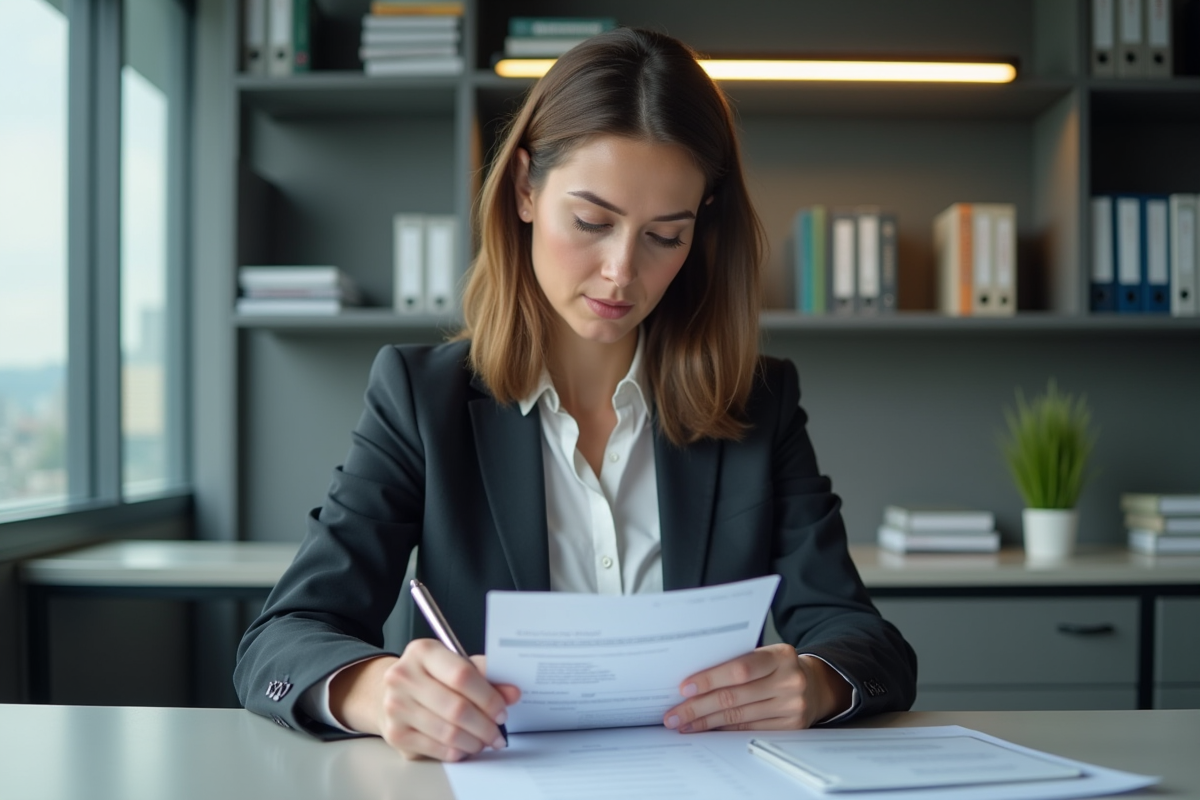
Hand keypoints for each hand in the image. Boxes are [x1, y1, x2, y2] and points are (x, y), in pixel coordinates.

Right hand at [330, 639, 520, 760]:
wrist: (392, 692)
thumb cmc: (431, 677)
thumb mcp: (456, 665)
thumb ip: (486, 676)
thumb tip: (513, 693)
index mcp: (423, 652)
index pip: (462, 675)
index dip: (488, 697)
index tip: (503, 711)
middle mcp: (403, 676)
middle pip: (456, 708)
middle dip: (485, 725)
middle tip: (498, 733)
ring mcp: (395, 706)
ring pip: (447, 732)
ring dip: (473, 742)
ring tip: (484, 741)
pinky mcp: (395, 734)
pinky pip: (434, 748)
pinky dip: (456, 751)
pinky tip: (465, 747)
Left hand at [662, 644, 850, 732]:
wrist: (814, 685)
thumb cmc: (777, 667)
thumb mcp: (764, 655)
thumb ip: (735, 661)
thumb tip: (692, 680)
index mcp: (780, 655)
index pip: (740, 669)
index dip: (710, 678)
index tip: (684, 687)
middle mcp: (789, 681)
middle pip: (734, 697)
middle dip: (698, 707)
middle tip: (674, 714)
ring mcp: (792, 706)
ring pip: (738, 717)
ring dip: (705, 722)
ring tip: (683, 724)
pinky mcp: (790, 727)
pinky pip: (747, 730)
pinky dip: (722, 730)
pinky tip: (705, 729)